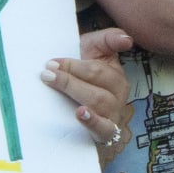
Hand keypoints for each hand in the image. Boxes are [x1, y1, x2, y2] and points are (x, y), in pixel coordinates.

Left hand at [41, 27, 132, 164]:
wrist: (78, 119)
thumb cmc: (83, 77)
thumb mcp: (92, 52)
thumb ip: (106, 40)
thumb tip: (127, 39)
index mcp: (114, 72)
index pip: (98, 61)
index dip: (74, 62)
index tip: (52, 62)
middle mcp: (118, 92)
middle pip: (97, 77)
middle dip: (69, 73)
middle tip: (46, 71)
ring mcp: (114, 113)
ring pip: (98, 99)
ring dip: (74, 89)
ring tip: (53, 82)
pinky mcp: (107, 133)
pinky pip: (104, 129)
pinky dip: (92, 121)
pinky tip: (80, 113)